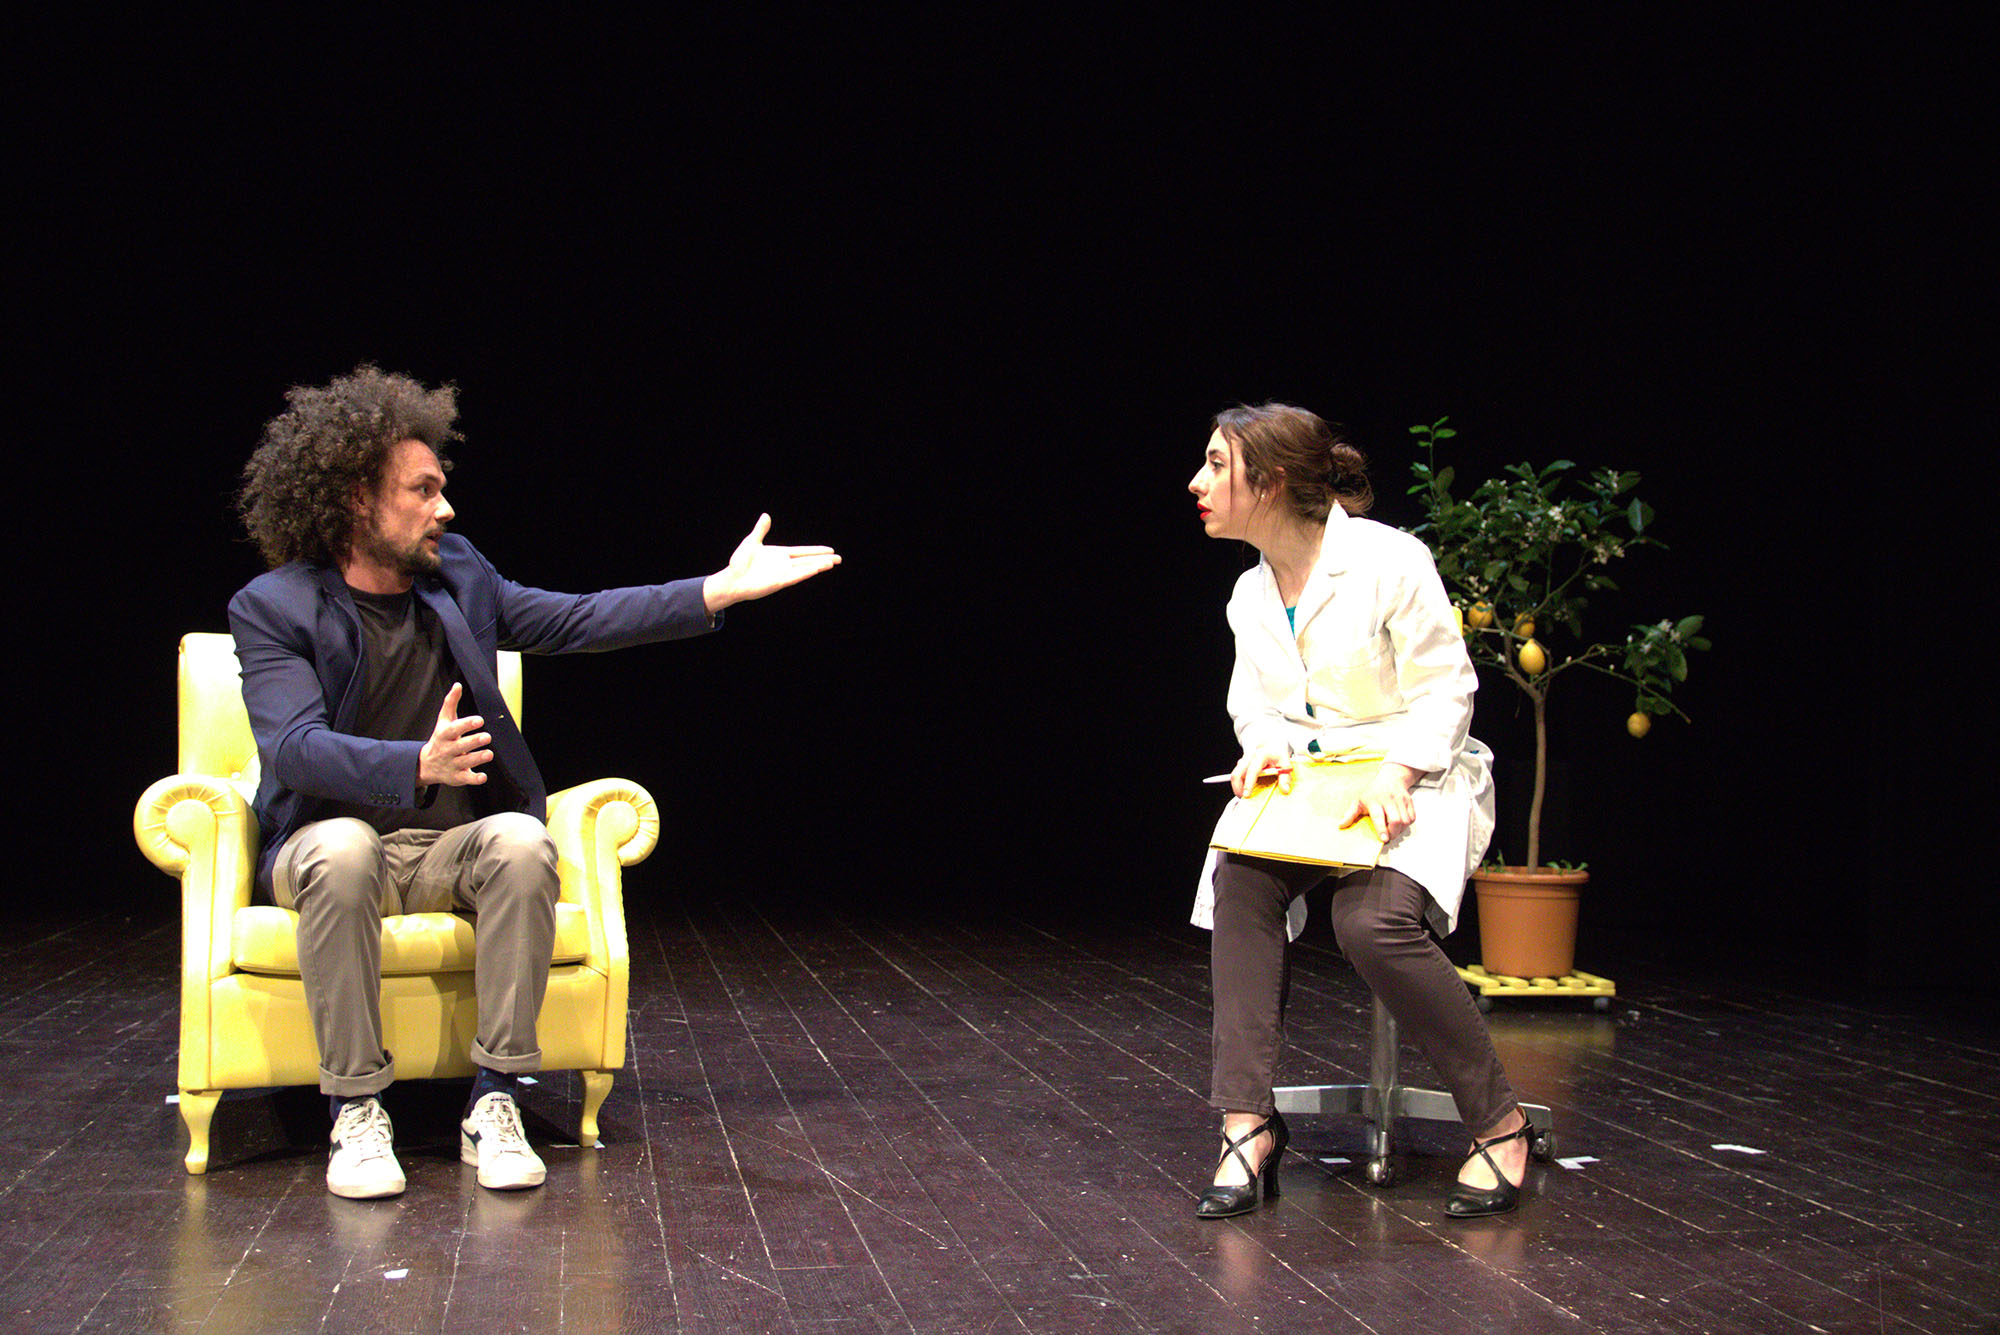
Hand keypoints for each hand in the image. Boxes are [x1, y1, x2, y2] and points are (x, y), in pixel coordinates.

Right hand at [418, 683, 491, 786]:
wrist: (427, 764)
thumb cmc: (441, 738)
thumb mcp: (443, 721)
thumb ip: (450, 703)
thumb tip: (458, 685)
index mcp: (444, 735)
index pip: (455, 728)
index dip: (466, 724)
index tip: (479, 720)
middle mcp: (448, 750)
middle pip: (460, 746)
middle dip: (473, 742)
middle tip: (487, 736)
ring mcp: (452, 764)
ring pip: (465, 762)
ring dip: (477, 758)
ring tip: (489, 754)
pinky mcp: (457, 777)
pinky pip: (466, 779)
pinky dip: (475, 779)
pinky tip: (483, 776)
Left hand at [702, 514, 841, 613]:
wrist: (732, 579)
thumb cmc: (739, 562)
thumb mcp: (751, 542)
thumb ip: (761, 530)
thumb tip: (766, 516)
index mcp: (779, 554)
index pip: (802, 552)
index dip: (815, 550)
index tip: (829, 550)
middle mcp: (784, 565)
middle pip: (808, 561)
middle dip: (823, 559)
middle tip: (839, 559)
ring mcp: (782, 574)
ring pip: (805, 569)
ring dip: (818, 566)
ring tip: (832, 563)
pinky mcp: (779, 582)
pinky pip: (796, 577)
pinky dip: (806, 572)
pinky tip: (816, 569)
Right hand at [1230, 744, 1292, 797]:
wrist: (1271, 744)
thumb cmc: (1277, 754)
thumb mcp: (1285, 763)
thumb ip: (1285, 777)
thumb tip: (1284, 790)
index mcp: (1260, 756)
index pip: (1252, 771)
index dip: (1248, 783)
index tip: (1246, 794)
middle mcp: (1249, 758)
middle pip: (1237, 774)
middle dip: (1237, 787)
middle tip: (1243, 797)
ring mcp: (1243, 761)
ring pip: (1235, 775)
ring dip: (1237, 787)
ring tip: (1244, 795)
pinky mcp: (1241, 765)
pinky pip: (1237, 775)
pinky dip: (1239, 784)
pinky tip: (1246, 789)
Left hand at [1340, 762, 1421, 841]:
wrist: (1390, 778)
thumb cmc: (1372, 793)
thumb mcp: (1358, 801)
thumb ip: (1350, 814)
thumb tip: (1341, 825)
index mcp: (1374, 800)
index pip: (1379, 816)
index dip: (1382, 829)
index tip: (1384, 839)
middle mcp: (1388, 799)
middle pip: (1396, 820)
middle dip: (1393, 832)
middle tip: (1388, 837)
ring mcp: (1400, 799)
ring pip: (1405, 820)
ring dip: (1400, 830)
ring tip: (1393, 831)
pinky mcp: (1409, 801)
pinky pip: (1412, 817)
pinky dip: (1407, 824)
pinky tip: (1400, 824)